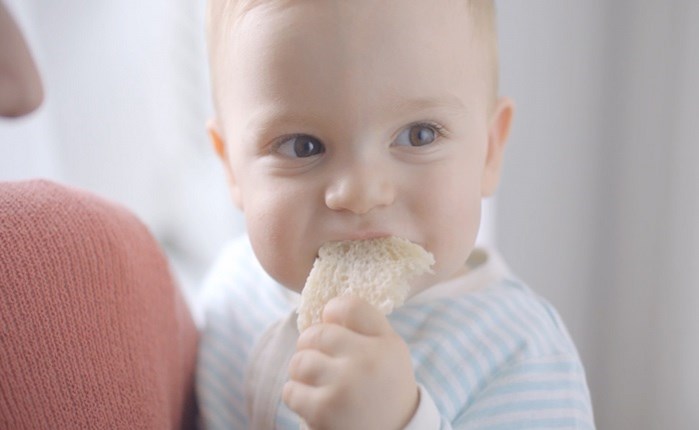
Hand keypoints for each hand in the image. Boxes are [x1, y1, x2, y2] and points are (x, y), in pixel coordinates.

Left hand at [283, 296, 418, 429]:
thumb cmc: (383, 389)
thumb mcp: (389, 353)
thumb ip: (363, 327)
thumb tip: (322, 309)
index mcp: (386, 343)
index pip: (348, 305)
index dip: (332, 312)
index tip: (333, 325)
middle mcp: (367, 361)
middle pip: (316, 333)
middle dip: (310, 346)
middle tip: (322, 361)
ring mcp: (344, 386)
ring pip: (299, 361)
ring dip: (302, 373)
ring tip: (319, 384)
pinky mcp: (323, 410)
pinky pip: (290, 390)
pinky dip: (298, 396)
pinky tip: (316, 403)